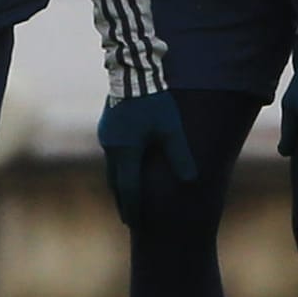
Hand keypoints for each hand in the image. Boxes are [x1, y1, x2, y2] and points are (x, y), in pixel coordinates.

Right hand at [97, 91, 196, 226]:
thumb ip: (179, 155)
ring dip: (120, 183)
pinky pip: (112, 153)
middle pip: (115, 182)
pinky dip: (119, 166)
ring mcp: (106, 135)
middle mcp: (112, 147)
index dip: (132, 208)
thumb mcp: (171, 128)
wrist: (132, 72)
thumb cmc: (153, 101)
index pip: (128, 189)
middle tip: (129, 217)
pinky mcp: (107, 125)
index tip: (134, 224)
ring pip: (112, 167)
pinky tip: (126, 165)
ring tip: (127, 195)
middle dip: (123, 200)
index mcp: (126, 152)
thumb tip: (190, 181)